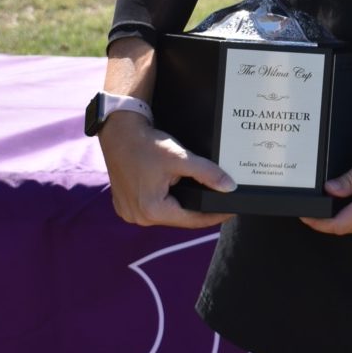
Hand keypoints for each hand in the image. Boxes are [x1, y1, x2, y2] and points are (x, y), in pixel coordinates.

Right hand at [99, 111, 236, 228]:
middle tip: (220, 202)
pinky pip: (153, 208)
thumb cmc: (146, 144)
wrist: (119, 132)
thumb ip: (207, 173)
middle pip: (178, 218)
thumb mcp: (180, 158)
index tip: (231, 211)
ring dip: (182, 205)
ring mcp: (130, 212)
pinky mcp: (126, 204)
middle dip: (198, 210)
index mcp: (152, 211)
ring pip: (166, 213)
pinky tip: (178, 192)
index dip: (214, 215)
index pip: (192, 220)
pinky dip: (166, 201)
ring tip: (202, 196)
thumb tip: (229, 187)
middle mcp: (138, 217)